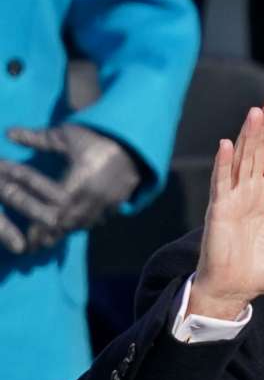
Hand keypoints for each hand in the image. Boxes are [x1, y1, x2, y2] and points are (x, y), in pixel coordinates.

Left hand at [0, 123, 143, 253]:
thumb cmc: (96, 135)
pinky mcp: (119, 202)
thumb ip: (37, 139)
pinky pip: (99, 219)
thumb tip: (8, 133)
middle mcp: (96, 195)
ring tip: (49, 239)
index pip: (56, 210)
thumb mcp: (65, 135)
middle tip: (34, 246)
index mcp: (81, 179)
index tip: (27, 238)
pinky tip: (72, 226)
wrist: (133, 140)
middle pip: (69, 224)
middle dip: (51, 235)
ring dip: (66, 232)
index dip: (41, 226)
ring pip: (84, 224)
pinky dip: (83, 224)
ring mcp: (110, 201)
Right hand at [187, 99, 263, 319]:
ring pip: (243, 160)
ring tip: (254, 113)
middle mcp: (250, 194)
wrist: (237, 289)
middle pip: (259, 153)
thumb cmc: (261, 270)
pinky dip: (225, 163)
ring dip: (248, 137)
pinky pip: (222, 183)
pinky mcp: (220, 210)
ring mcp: (234, 199)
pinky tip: (228, 144)